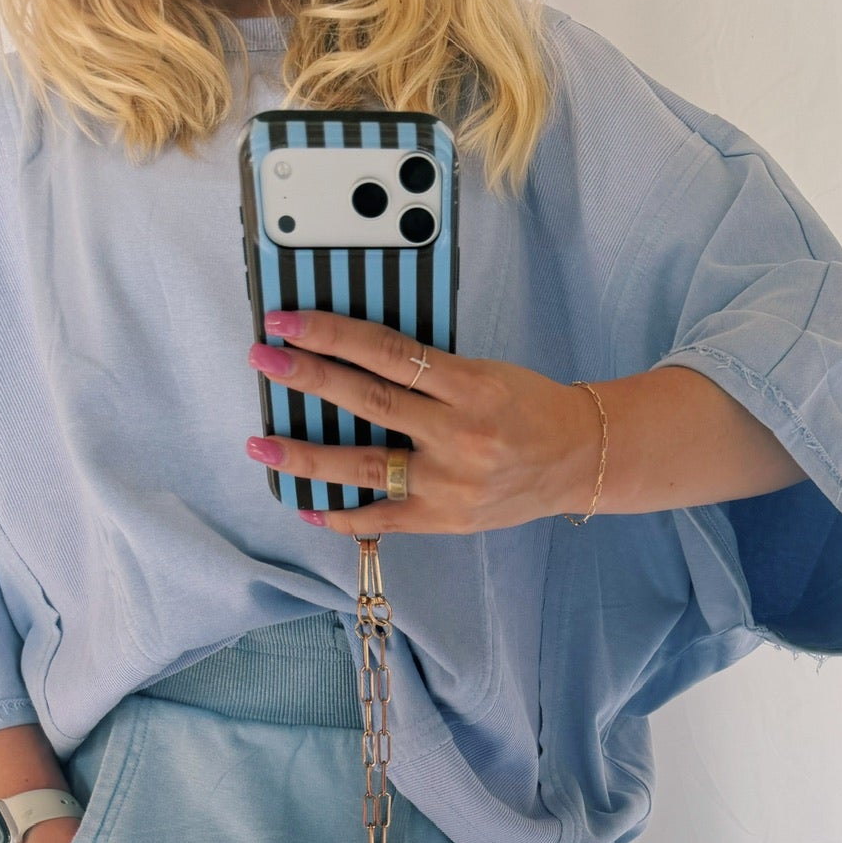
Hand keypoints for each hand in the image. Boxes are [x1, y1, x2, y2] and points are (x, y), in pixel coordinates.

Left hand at [245, 309, 601, 534]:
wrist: (578, 459)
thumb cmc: (529, 409)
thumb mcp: (486, 373)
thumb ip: (429, 373)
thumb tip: (354, 357)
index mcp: (471, 387)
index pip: (389, 353)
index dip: (334, 334)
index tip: (290, 322)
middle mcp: (460, 435)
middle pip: (370, 403)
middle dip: (309, 380)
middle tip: (263, 360)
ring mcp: (451, 483)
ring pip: (367, 466)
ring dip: (308, 457)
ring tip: (263, 446)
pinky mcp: (447, 518)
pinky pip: (385, 520)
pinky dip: (344, 515)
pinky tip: (308, 506)